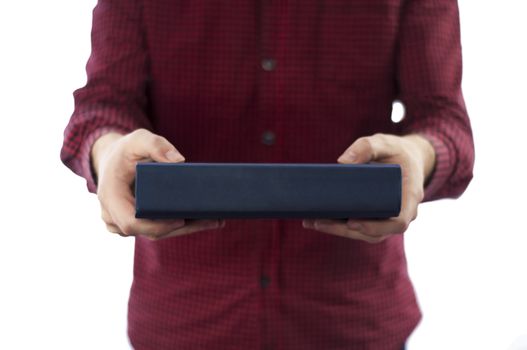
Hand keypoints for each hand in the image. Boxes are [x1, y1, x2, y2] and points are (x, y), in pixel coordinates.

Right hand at [92, 128, 223, 239]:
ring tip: (216, 220)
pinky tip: (205, 220)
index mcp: (111, 197)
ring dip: (187, 229)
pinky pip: (159, 229)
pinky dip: (181, 225)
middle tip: (213, 219)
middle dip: (183, 228)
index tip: (180, 220)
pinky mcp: (139, 224)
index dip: (155, 226)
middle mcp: (114, 216)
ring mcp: (125, 224)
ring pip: (158, 233)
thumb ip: (156, 145)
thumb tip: (179, 160)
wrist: (113, 160)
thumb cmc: (126, 150)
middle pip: (151, 232)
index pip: (131, 223)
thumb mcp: (138, 139)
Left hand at [302, 133, 435, 242]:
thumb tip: (342, 161)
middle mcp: (401, 213)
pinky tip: (315, 220)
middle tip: (319, 221)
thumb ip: (366, 147)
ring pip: (364, 234)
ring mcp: (387, 219)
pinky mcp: (374, 218)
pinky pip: (359, 228)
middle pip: (375, 233)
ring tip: (312, 221)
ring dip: (337, 231)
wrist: (406, 158)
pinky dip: (338, 226)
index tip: (352, 222)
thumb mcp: (384, 143)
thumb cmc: (395, 151)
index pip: (398, 222)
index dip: (376, 226)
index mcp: (409, 197)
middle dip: (345, 230)